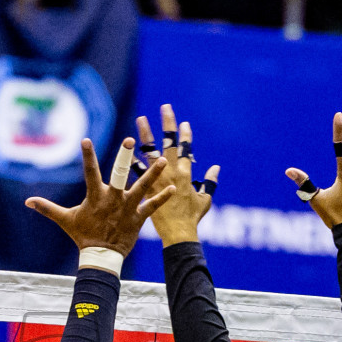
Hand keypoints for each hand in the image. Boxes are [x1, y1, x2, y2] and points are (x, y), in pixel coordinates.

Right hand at [25, 138, 174, 261]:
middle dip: (125, 157)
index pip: (90, 172)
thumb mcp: (64, 220)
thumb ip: (47, 208)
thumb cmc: (83, 236)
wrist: (101, 257)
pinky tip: (174, 187)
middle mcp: (113, 199)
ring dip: (152, 174)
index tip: (86, 140)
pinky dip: (162, 197)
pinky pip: (152, 206)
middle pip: (120, 174)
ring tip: (162, 160)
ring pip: (141, 188)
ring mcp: (127, 208)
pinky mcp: (138, 218)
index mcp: (95, 196)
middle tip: (130, 140)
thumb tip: (27, 202)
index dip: (87, 156)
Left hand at [134, 104, 220, 247]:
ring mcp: (158, 179)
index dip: (185, 135)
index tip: (184, 122)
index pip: (186, 149)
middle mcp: (172, 172)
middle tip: (164, 107)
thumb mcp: (205, 200)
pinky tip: (126, 148)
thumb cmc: (192, 219)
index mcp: (187, 174)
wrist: (178, 233)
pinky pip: (137, 171)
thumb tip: (215, 168)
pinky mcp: (146, 188)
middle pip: (169, 143)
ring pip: (150, 151)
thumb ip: (210, 182)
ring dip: (145, 134)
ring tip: (140, 119)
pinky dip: (132, 159)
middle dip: (167, 124)